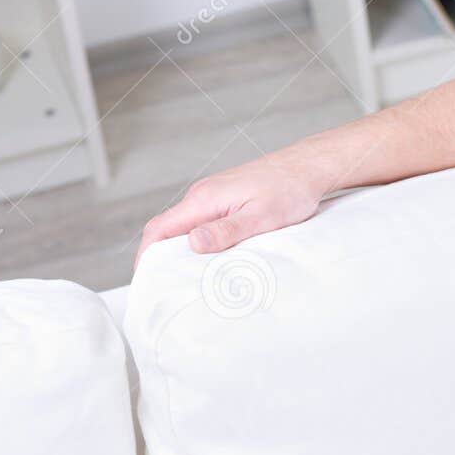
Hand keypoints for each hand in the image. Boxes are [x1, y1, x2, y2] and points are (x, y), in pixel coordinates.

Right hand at [135, 151, 327, 268]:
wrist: (308, 167)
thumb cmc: (290, 190)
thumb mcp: (260, 217)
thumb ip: (226, 231)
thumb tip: (193, 244)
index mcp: (204, 199)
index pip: (159, 228)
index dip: (147, 255)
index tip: (146, 279)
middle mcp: (203, 195)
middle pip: (168, 229)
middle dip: (161, 257)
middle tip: (166, 287)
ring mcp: (214, 196)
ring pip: (187, 227)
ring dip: (183, 251)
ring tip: (188, 279)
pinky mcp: (227, 199)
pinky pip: (204, 223)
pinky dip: (201, 242)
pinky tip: (212, 259)